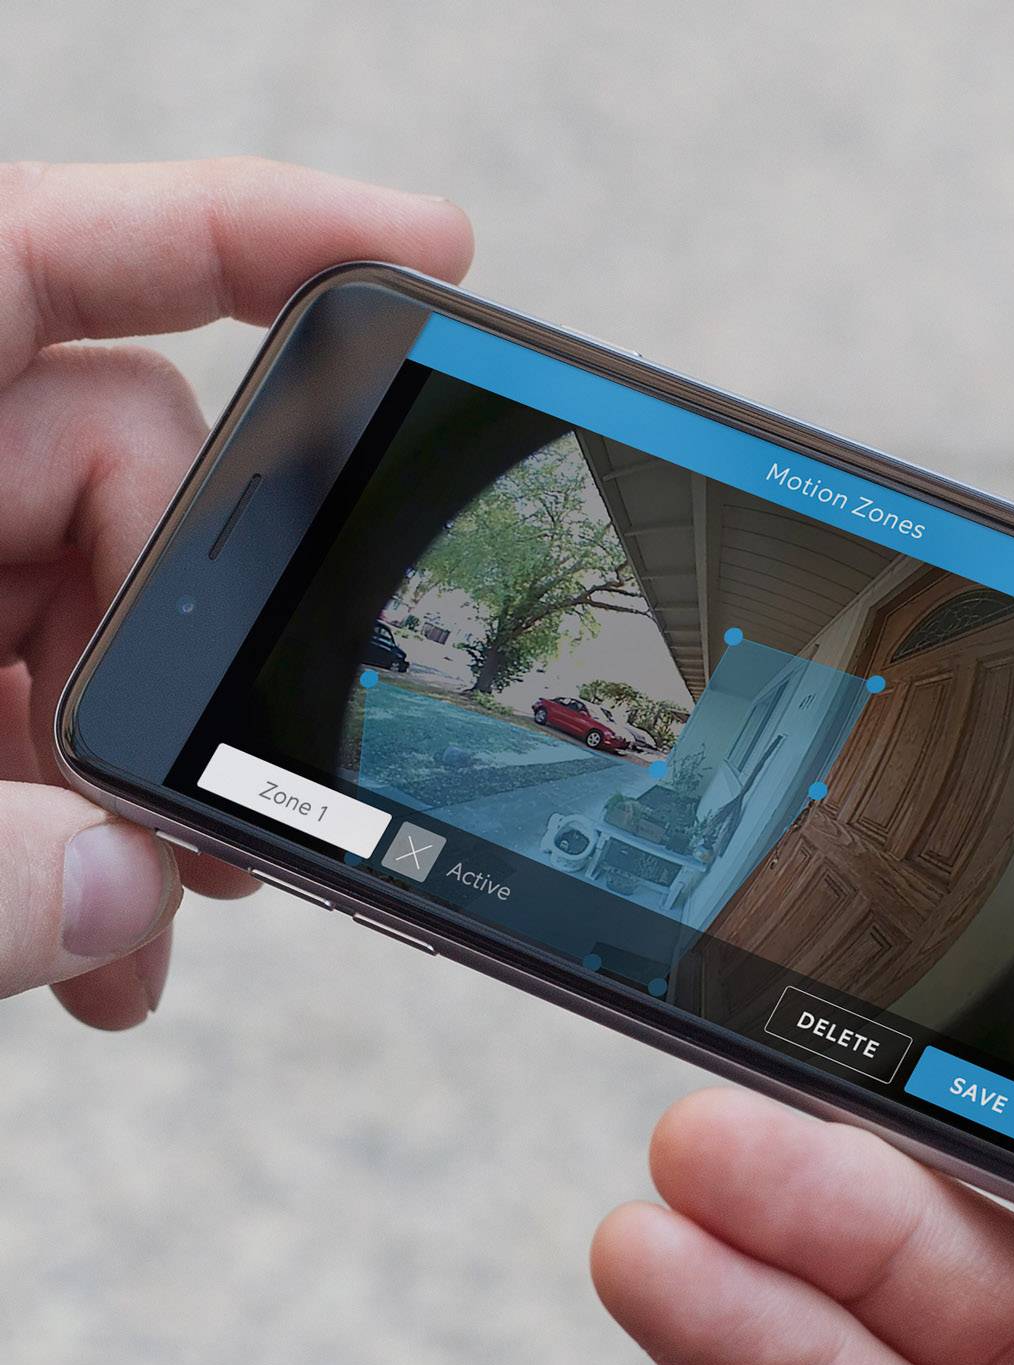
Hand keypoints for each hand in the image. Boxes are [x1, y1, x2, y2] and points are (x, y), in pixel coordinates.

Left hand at [0, 158, 471, 1026]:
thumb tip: (114, 899)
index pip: (61, 249)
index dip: (260, 231)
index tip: (424, 244)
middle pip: (115, 469)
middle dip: (180, 647)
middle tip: (200, 823)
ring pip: (92, 610)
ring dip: (131, 772)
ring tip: (136, 924)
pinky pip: (32, 702)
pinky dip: (72, 819)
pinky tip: (88, 933)